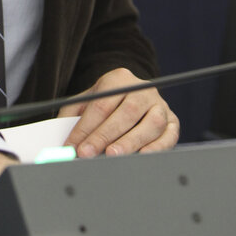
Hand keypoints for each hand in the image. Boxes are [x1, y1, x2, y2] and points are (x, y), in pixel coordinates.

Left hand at [59, 68, 179, 157]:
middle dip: (104, 136)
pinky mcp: (173, 121)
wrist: (132, 96)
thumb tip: (63, 139)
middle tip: (87, 154)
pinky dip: (156, 148)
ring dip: (130, 141)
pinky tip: (141, 157)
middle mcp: (142, 89)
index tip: (72, 146)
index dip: (85, 127)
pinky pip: (169, 135)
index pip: (101, 104)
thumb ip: (72, 116)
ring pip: (150, 123)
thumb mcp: (85, 101)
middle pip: (125, 112)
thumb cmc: (105, 103)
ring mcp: (160, 104)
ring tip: (112, 156)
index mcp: (119, 78)